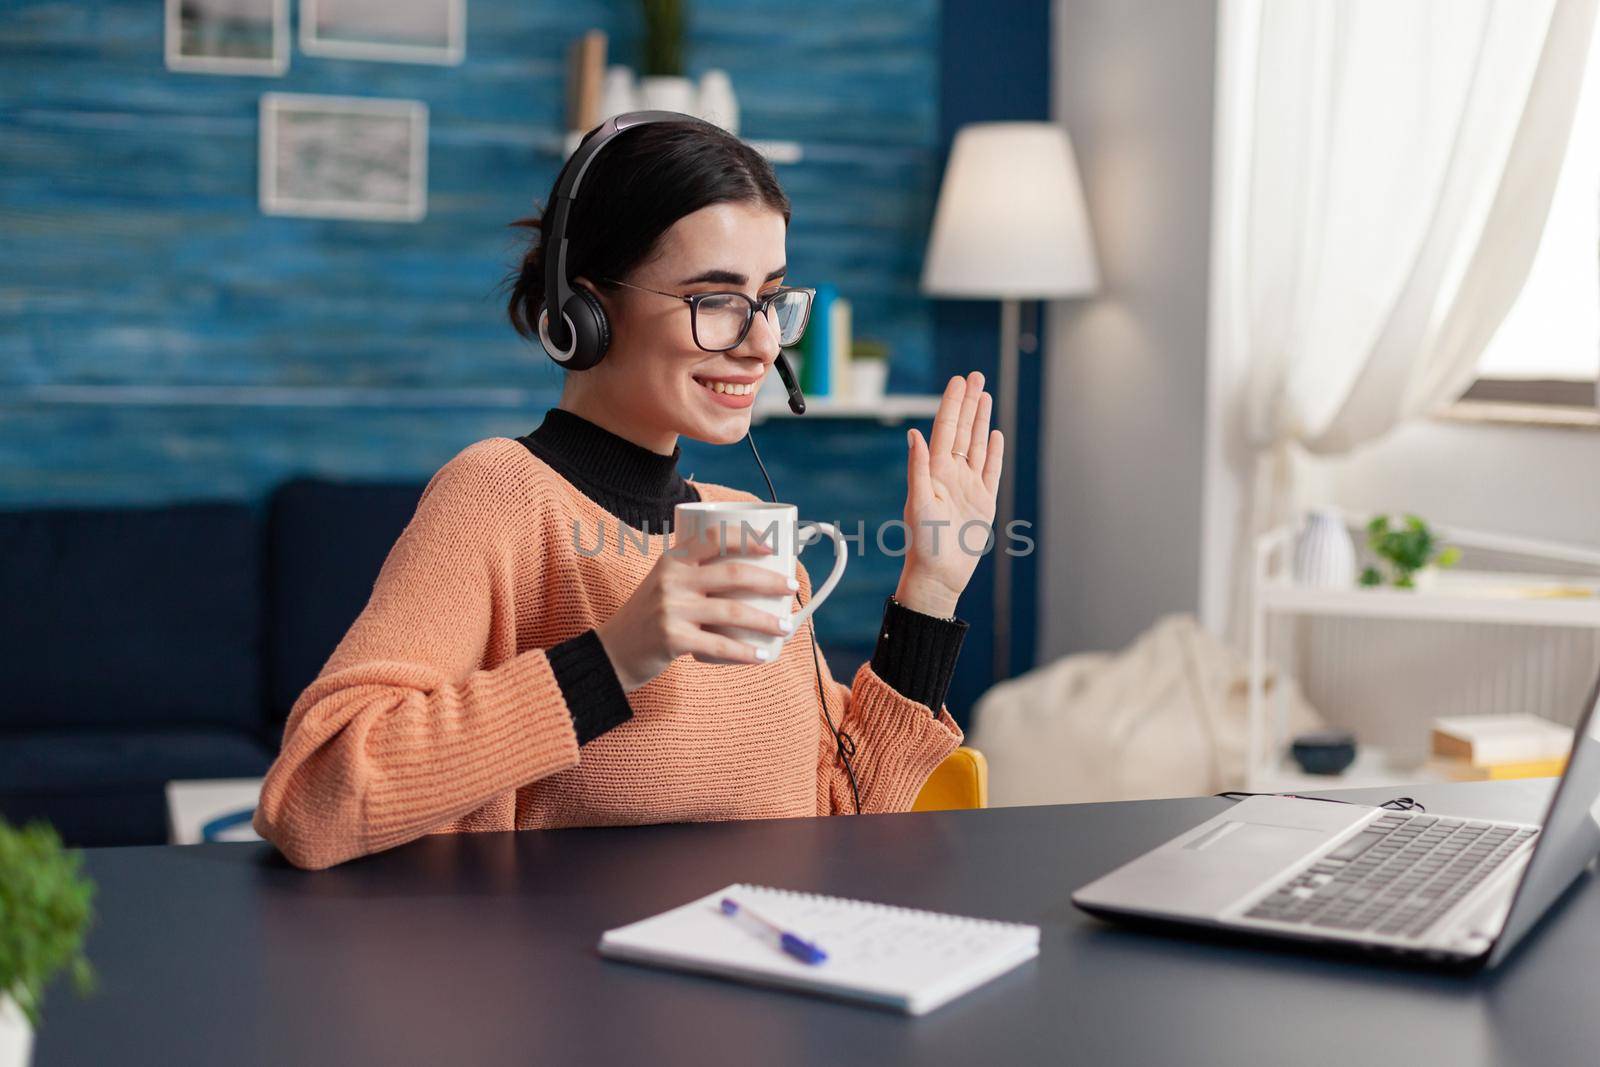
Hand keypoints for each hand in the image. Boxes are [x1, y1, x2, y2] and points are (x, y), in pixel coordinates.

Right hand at [595, 524, 799, 691]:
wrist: (612, 652)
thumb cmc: (649, 617)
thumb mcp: (664, 585)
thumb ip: (695, 575)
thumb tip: (751, 575)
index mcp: (672, 560)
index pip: (714, 539)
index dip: (746, 538)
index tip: (772, 547)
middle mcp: (672, 580)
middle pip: (732, 573)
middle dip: (769, 579)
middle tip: (791, 587)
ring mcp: (672, 609)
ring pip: (732, 610)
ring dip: (765, 620)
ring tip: (785, 627)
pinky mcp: (673, 639)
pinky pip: (719, 645)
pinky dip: (744, 652)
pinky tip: (762, 656)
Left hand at [897, 371, 1002, 617]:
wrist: (939, 575)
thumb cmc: (923, 544)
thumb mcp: (918, 503)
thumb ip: (918, 467)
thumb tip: (914, 435)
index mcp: (934, 471)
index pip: (946, 429)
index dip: (953, 404)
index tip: (960, 381)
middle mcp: (951, 474)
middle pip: (963, 430)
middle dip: (969, 402)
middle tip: (976, 376)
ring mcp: (969, 486)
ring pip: (978, 445)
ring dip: (981, 420)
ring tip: (985, 396)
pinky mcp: (983, 501)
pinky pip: (991, 470)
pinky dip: (994, 451)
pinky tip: (995, 434)